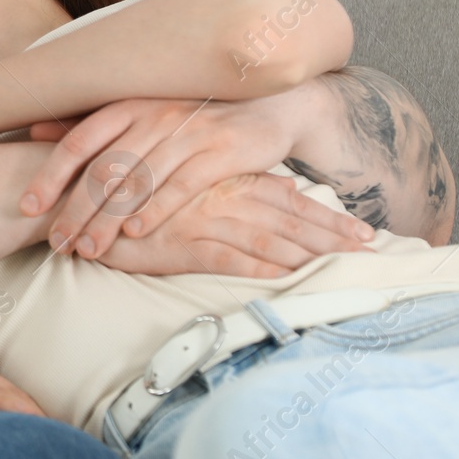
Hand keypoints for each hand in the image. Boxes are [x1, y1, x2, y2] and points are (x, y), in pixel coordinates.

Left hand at [21, 92, 372, 258]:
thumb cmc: (193, 114)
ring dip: (108, 220)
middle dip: (76, 210)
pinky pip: (180, 184)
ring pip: (138, 181)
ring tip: (88, 249)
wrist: (268, 105)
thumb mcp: (142, 111)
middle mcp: (154, 114)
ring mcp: (187, 132)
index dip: (51, 174)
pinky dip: (155, 209)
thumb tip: (36, 130)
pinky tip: (135, 233)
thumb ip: (92, 124)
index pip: (80, 140)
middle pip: (104, 168)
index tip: (28, 207)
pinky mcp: (219, 151)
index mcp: (130, 104)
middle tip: (56, 243)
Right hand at [97, 171, 371, 277]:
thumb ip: (242, 181)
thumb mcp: (196, 178)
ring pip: (269, 239)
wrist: (86, 195)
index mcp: (229, 179)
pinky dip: (261, 271)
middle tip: (373, 252)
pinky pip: (230, 259)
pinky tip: (289, 280)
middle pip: (291, 220)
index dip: (328, 216)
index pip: (290, 200)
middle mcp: (223, 194)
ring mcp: (204, 217)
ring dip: (309, 256)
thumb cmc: (140, 192)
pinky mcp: (183, 242)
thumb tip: (287, 188)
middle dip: (333, 237)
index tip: (364, 233)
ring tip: (346, 269)